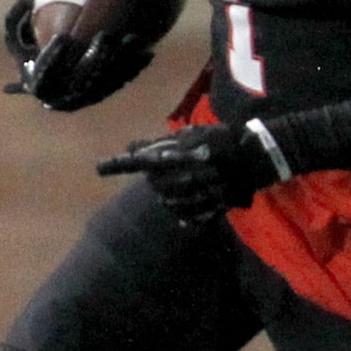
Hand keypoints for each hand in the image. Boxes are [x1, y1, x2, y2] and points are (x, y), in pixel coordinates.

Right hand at [3, 0, 157, 111]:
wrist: (54, 73)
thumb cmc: (33, 49)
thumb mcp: (17, 34)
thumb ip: (16, 16)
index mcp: (40, 84)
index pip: (45, 75)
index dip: (53, 58)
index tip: (62, 38)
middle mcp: (64, 98)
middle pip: (83, 81)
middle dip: (96, 59)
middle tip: (104, 37)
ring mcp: (87, 98)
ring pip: (107, 82)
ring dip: (121, 61)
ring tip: (132, 39)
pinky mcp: (105, 93)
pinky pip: (121, 81)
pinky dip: (134, 67)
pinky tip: (147, 51)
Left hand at [98, 122, 285, 225]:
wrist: (252, 158)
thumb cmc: (220, 140)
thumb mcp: (190, 134)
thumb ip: (159, 143)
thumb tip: (131, 147)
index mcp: (171, 158)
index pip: (135, 162)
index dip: (116, 164)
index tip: (98, 167)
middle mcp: (176, 179)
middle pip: (152, 183)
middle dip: (158, 177)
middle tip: (176, 166)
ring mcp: (189, 197)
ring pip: (166, 202)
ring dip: (171, 193)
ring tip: (188, 181)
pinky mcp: (203, 210)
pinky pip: (184, 216)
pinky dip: (184, 210)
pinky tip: (193, 199)